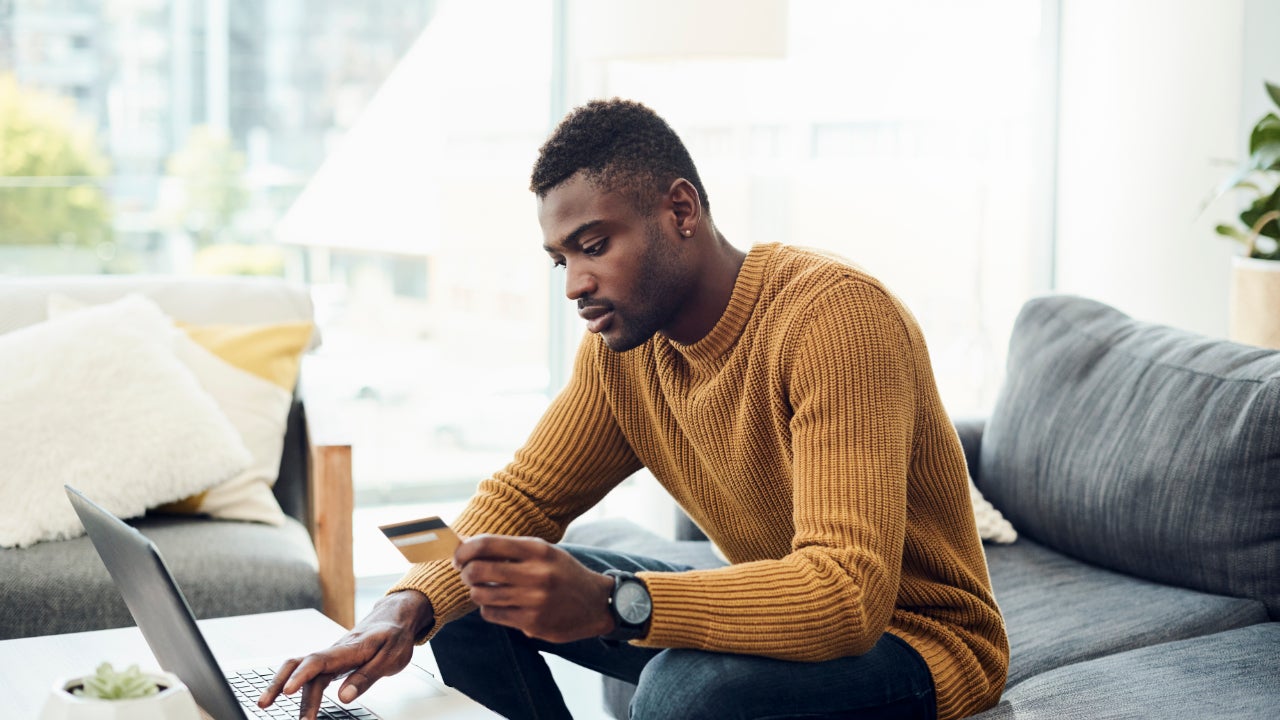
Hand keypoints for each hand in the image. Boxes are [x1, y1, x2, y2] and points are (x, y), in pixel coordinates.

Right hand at [258, 590, 433, 718]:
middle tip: (266, 705)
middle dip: (280, 684)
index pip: (319, 661)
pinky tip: (286, 696)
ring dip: (282, 684)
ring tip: (266, 704)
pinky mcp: (331, 663)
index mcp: (349, 649)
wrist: (395, 618)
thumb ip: (366, 677)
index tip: (287, 691)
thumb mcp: (391, 658)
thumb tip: (344, 697)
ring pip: (300, 668)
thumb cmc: (394, 635)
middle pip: (301, 665)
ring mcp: (331, 657)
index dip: (301, 675)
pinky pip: (308, 673)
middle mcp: (334, 651)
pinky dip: (295, 684)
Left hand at [454, 535, 615, 642]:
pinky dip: (489, 608)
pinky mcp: (532, 622)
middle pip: (478, 570)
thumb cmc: (563, 573)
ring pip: (481, 595)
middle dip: (465, 572)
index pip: (486, 544)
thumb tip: (466, 545)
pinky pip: (492, 614)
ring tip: (485, 589)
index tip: (458, 557)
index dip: (464, 550)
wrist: (596, 603)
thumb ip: (508, 549)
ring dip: (477, 592)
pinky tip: (499, 604)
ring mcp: (534, 600)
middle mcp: (536, 573)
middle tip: (467, 574)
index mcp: (537, 549)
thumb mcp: (543, 552)